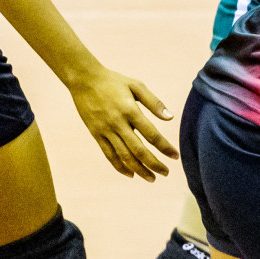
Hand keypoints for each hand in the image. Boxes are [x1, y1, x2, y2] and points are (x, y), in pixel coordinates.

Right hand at [67, 64, 178, 180]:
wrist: (84, 80)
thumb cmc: (114, 81)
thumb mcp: (137, 86)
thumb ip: (154, 103)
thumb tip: (170, 118)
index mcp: (130, 110)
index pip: (151, 134)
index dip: (164, 147)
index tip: (175, 156)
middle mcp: (117, 123)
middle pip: (138, 150)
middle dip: (153, 164)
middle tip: (166, 173)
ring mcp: (105, 130)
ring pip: (123, 156)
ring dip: (139, 169)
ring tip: (151, 178)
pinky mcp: (96, 134)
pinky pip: (108, 154)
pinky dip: (120, 166)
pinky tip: (131, 174)